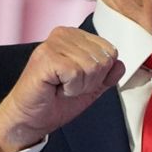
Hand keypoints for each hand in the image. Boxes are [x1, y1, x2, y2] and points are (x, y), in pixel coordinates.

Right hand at [0, 27, 123, 151]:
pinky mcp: (47, 57)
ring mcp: (54, 43)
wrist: (32, 118)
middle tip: (68, 86)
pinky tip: (56, 87)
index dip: (100, 75)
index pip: (111, 51)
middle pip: (104, 59)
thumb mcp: (91, 86)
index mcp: (76, 37)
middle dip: (91, 81)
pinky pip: (77, 73)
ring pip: (92, 66)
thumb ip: (108, 74)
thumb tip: (119, 64)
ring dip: (80, 86)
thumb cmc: (56, 101)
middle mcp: (64, 34)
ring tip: (62, 86)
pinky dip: (71, 88)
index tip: (79, 81)